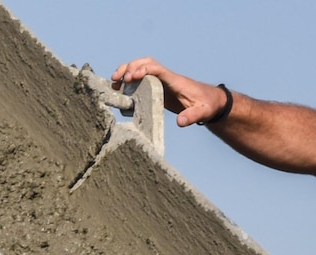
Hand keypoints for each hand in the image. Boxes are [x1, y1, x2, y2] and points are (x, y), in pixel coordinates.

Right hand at [111, 57, 228, 126]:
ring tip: (114, 83)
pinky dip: (129, 80)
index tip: (131, 78)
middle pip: (147, 63)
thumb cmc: (207, 105)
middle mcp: (167, 77)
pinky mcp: (158, 87)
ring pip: (142, 68)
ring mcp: (162, 81)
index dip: (144, 70)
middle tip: (118, 79)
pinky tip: (120, 89)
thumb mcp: (203, 111)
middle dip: (130, 67)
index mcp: (175, 81)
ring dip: (127, 71)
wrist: (211, 101)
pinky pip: (141, 79)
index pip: (158, 69)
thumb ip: (193, 116)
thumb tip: (180, 122)